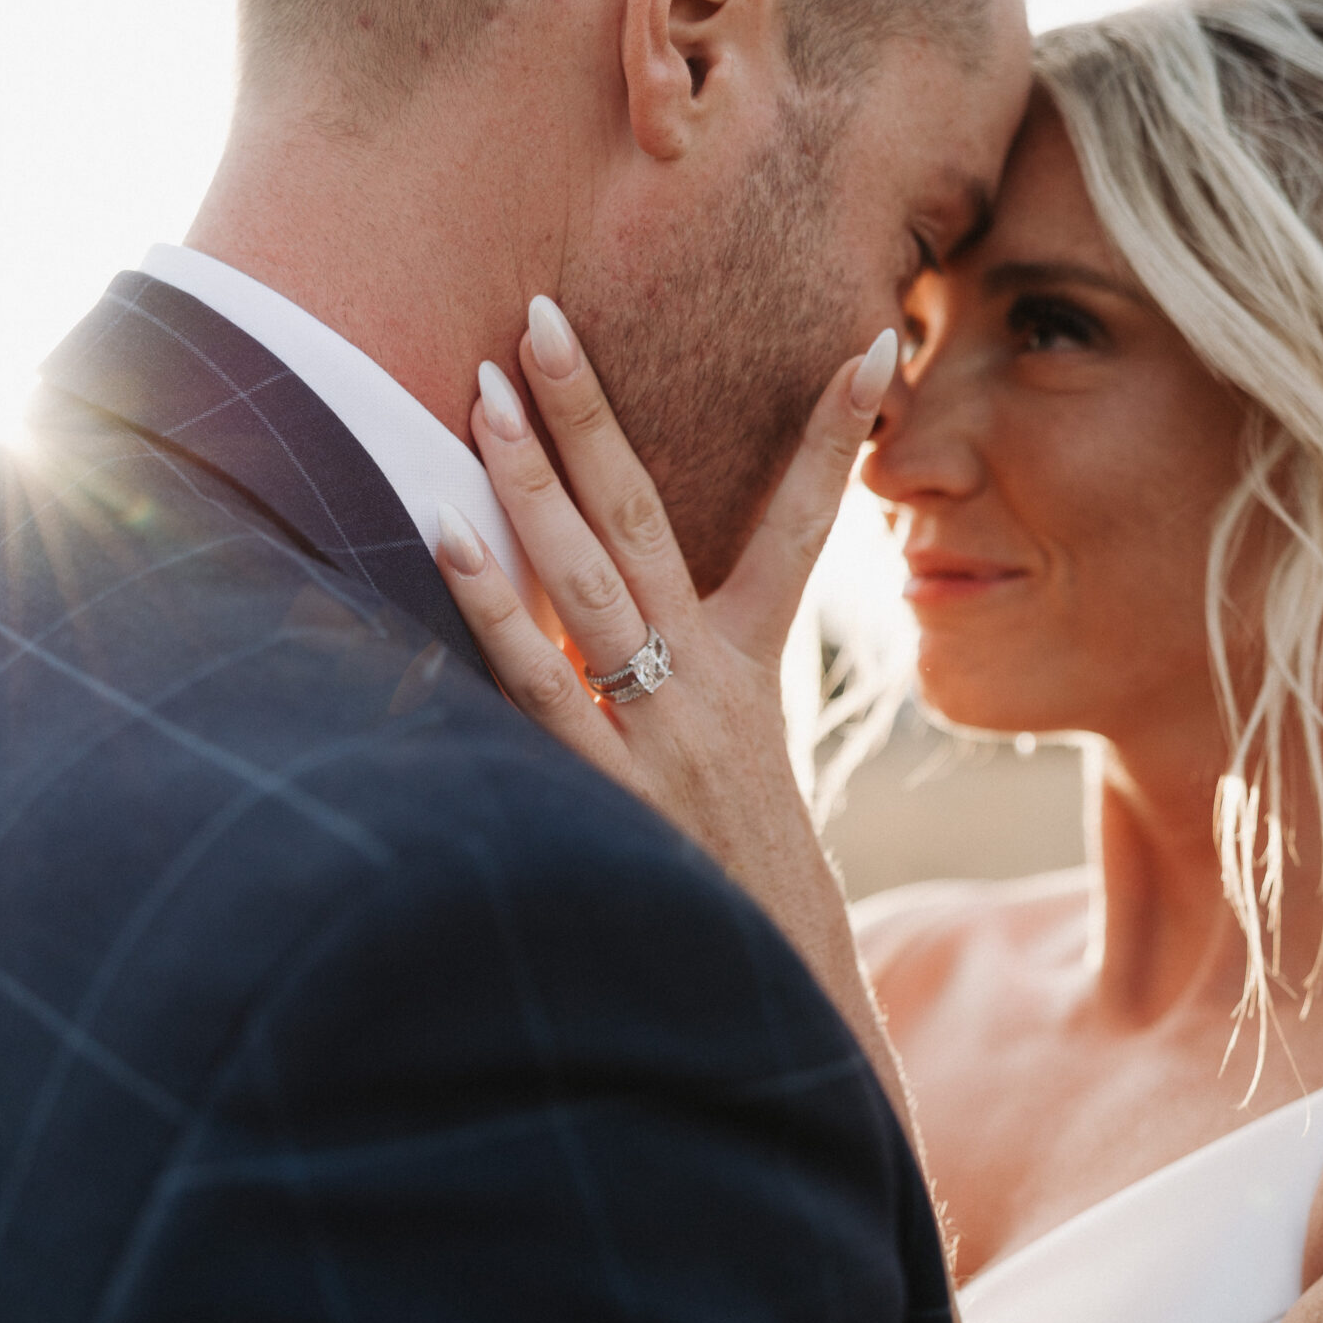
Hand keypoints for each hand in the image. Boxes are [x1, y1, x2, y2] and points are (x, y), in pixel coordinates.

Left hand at [434, 296, 895, 953]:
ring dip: (532, 479)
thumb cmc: (746, 889)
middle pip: (646, 519)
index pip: (802, 526)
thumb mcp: (740, 777)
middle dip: (591, 413)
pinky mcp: (618, 794)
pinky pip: (543, 687)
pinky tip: (449, 538)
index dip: (835, 434)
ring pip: (589, 581)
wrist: (782, 1005)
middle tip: (539, 318)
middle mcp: (712, 686)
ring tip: (484, 389)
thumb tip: (619, 644)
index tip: (874, 340)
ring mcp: (663, 735)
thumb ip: (688, 699)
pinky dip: (495, 610)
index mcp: (753, 673)